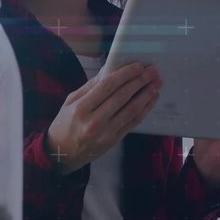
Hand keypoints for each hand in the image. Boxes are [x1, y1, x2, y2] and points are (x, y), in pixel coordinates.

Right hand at [45, 61, 162, 174]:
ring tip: (156, 83)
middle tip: (152, 71)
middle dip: (140, 81)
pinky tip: (151, 99)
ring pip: (131, 110)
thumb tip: (109, 70)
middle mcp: (94, 121)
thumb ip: (90, 86)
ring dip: (146, 94)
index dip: (125, 74)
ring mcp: (106, 132)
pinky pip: (133, 122)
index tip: (138, 66)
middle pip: (122, 97)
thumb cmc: (65, 124)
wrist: (62, 153)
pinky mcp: (114, 140)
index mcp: (81, 108)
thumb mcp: (71, 101)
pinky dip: (145, 109)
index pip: (107, 86)